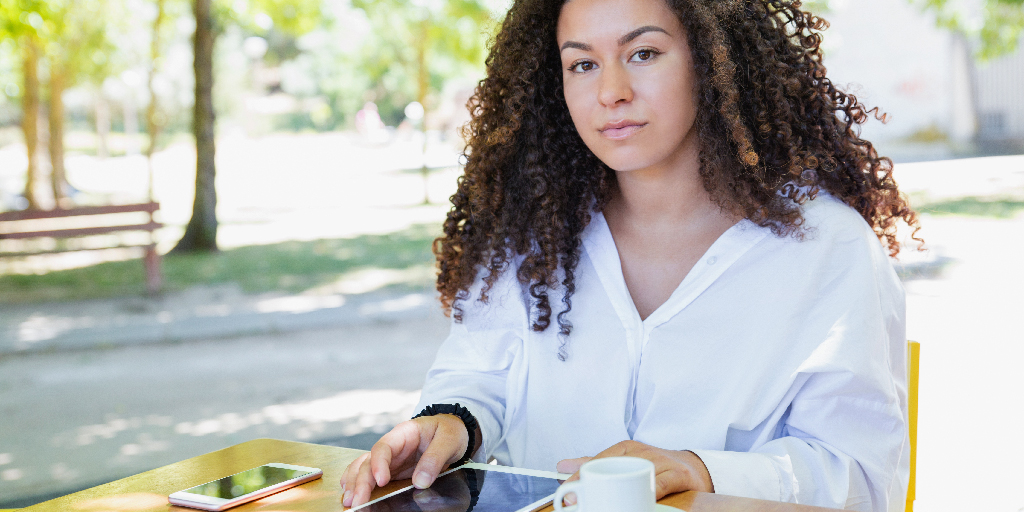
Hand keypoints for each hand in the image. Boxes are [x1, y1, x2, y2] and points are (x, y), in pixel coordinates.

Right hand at [340, 415, 473, 507]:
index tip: (381, 481)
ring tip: (350, 500)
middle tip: (358, 500)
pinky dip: (357, 482)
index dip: (379, 464)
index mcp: (404, 433)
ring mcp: (391, 459)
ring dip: (354, 483)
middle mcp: (392, 445)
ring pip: (364, 467)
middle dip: (361, 481)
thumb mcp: (449, 440)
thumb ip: (435, 457)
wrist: (453, 430)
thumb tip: (420, 481)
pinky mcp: (392, 470)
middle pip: (369, 461)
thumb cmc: (450, 431)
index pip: (383, 447)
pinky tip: (351, 493)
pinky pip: (370, 474)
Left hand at [555, 440, 713, 504]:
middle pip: (613, 466)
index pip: (599, 459)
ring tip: (601, 504)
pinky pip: (661, 483)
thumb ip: (595, 462)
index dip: (581, 473)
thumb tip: (562, 466)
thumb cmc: (656, 465)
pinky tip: (640, 500)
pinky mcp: (678, 474)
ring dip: (618, 491)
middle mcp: (642, 452)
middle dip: (593, 482)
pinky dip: (649, 492)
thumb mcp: (624, 460)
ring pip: (636, 474)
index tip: (565, 488)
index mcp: (627, 448)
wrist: (694, 468)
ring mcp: (661, 462)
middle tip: (574, 500)